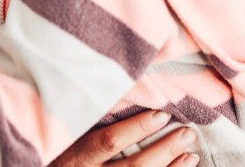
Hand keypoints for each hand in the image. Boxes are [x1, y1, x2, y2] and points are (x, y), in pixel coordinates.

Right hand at [52, 110, 197, 166]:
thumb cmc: (53, 150)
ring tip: (191, 153)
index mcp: (75, 155)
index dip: (136, 129)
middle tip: (187, 133)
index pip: (108, 141)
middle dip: (162, 151)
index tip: (161, 114)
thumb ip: (81, 116)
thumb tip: (110, 88)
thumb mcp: (61, 134)